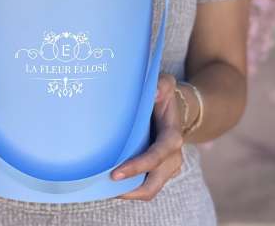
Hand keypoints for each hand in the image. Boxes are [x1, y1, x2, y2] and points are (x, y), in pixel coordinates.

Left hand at [112, 74, 183, 200]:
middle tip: (106, 186)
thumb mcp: (166, 83)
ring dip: (128, 191)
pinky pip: (144, 186)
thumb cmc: (163, 95)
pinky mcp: (157, 171)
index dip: (138, 166)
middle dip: (131, 189)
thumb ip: (163, 85)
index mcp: (172, 137)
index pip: (157, 157)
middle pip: (153, 183)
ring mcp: (165, 168)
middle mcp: (172, 157)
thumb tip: (155, 92)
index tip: (116, 173)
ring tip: (103, 187)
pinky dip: (129, 188)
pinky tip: (109, 183)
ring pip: (148, 189)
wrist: (171, 107)